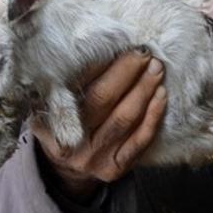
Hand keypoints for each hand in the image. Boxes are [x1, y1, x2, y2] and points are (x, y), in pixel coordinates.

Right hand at [32, 48, 166, 200]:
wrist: (68, 168)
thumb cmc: (63, 126)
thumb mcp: (50, 107)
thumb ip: (63, 86)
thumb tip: (91, 49)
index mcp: (52, 123)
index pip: (77, 86)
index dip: (99, 64)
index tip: (117, 44)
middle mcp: (72, 143)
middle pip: (103, 100)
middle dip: (127, 72)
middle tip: (144, 52)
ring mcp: (95, 158)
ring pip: (125, 118)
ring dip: (144, 89)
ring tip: (156, 68)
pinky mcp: (116, 168)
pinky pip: (140, 140)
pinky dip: (153, 115)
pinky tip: (161, 95)